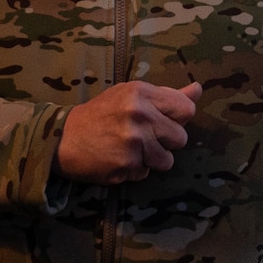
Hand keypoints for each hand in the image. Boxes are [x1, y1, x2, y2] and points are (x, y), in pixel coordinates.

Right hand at [57, 81, 202, 183]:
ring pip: (167, 161)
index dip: (178, 117)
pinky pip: (146, 174)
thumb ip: (167, 95)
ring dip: (153, 159)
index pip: (186, 108)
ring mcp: (133, 142)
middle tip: (145, 137)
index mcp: (142, 93)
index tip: (163, 120)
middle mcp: (139, 116)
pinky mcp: (125, 166)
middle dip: (166, 141)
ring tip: (132, 149)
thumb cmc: (102, 113)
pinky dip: (135, 170)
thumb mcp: (131, 95)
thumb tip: (198, 89)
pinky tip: (118, 159)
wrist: (63, 138)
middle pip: (181, 137)